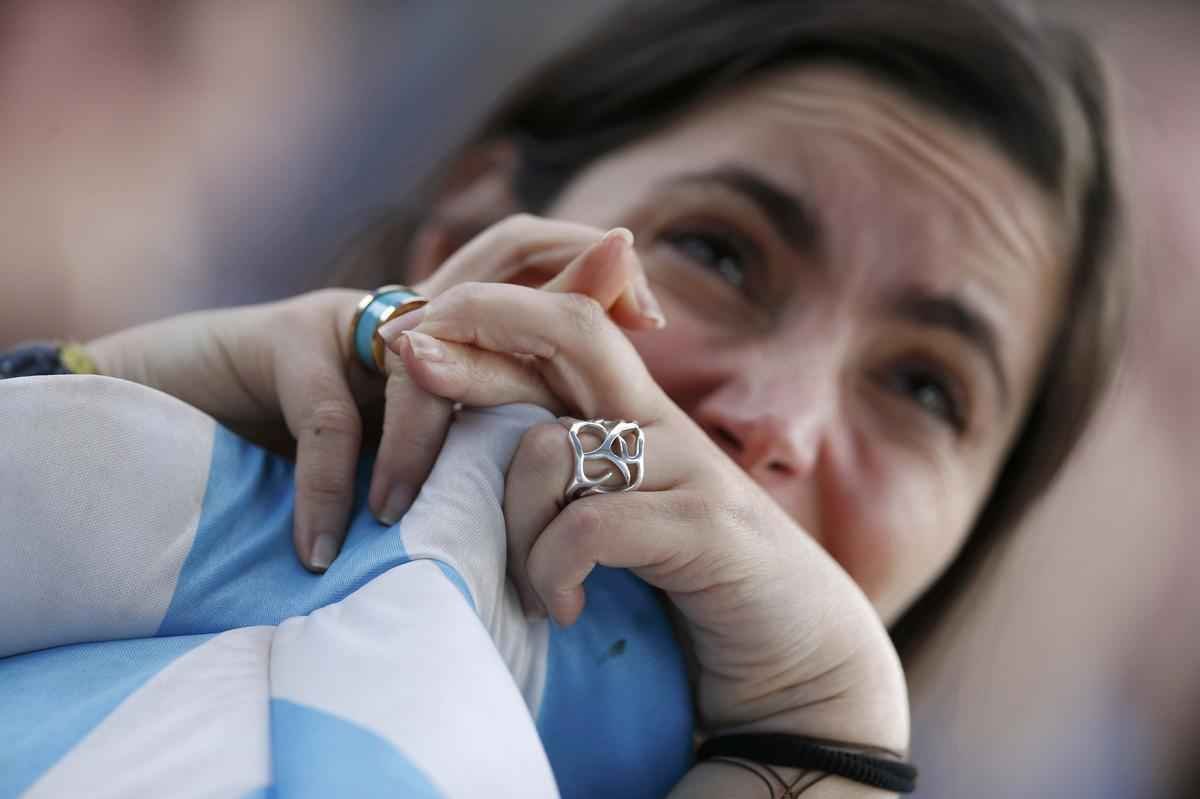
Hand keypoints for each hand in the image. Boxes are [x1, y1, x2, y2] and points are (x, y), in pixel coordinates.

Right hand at [86, 215, 663, 570]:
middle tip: (595, 373)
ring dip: (419, 456)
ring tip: (403, 529)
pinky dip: (330, 490)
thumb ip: (469, 453)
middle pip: (501, 267)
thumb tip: (560, 488)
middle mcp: (408, 312)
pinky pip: (329, 420)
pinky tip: (325, 546)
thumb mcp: (396, 460)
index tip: (654, 318)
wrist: (170, 429)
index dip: (596, 272)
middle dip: (561, 302)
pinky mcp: (283, 341)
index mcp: (445, 335)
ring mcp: (349, 319)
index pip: (537, 268)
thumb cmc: (287, 453)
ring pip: (420, 371)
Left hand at [386, 280, 909, 750]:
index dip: (488, 315)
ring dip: (514, 521)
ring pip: (552, 447)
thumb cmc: (695, 591)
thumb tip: (479, 452)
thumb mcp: (624, 517)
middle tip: (409, 355)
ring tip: (536, 583)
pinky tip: (566, 607)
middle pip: (569, 332)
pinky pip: (590, 525)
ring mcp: (689, 472)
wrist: (804, 662)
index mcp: (638, 417)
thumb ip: (569, 476)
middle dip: (479, 331)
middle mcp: (662, 426)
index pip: (564, 327)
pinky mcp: (708, 530)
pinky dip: (554, 568)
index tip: (412, 334)